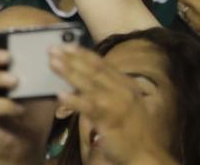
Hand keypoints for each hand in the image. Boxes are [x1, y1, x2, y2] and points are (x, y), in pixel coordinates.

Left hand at [49, 45, 160, 164]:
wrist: (146, 153)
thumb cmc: (134, 131)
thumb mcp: (126, 104)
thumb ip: (110, 92)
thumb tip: (88, 82)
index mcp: (126, 84)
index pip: (102, 64)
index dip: (83, 54)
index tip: (67, 46)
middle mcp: (122, 89)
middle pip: (94, 70)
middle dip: (72, 58)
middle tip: (53, 49)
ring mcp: (116, 103)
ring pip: (90, 83)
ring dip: (70, 72)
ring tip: (53, 63)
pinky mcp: (110, 119)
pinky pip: (89, 107)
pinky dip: (74, 100)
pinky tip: (60, 95)